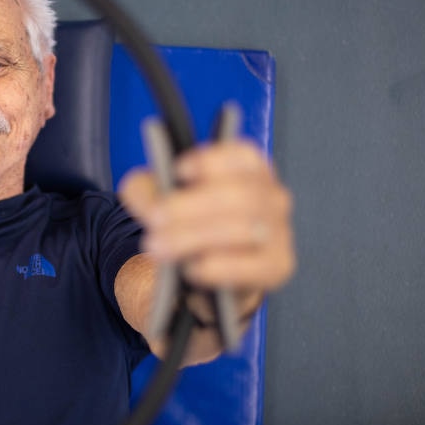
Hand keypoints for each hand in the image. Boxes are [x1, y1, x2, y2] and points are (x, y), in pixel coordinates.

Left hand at [118, 140, 294, 313]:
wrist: (203, 269)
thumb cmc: (187, 223)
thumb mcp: (159, 199)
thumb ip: (145, 191)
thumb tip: (146, 198)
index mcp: (248, 169)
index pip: (242, 155)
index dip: (212, 161)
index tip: (179, 171)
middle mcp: (272, 195)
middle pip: (238, 195)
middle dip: (190, 207)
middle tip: (154, 220)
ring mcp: (279, 231)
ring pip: (244, 229)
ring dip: (195, 237)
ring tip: (159, 246)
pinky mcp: (277, 266)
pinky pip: (253, 266)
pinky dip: (219, 267)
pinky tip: (192, 269)